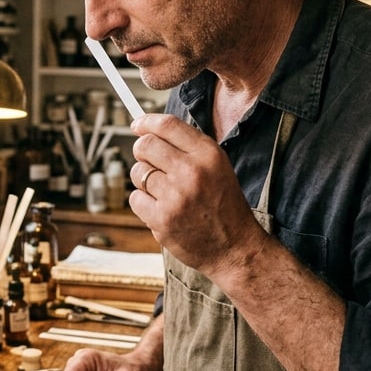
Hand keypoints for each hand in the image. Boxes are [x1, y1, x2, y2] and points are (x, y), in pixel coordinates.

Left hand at [129, 114, 266, 277]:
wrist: (234, 248)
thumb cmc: (224, 205)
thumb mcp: (218, 167)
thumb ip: (188, 147)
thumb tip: (148, 129)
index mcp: (208, 155)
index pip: (167, 125)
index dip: (146, 121)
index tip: (137, 124)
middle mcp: (191, 172)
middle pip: (145, 145)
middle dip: (141, 151)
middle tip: (149, 161)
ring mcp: (175, 197)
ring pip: (137, 172)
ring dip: (144, 180)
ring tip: (163, 191)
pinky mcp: (162, 219)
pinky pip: (135, 199)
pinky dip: (144, 203)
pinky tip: (162, 209)